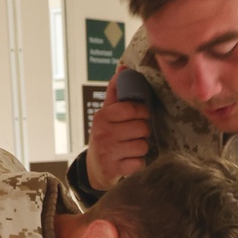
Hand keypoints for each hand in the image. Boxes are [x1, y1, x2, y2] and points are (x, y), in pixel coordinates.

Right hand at [86, 68, 150, 189]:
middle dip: (142, 132)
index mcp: (102, 116)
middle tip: (135, 135)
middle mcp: (103, 133)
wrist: (95, 169)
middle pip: (142, 128)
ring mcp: (107, 153)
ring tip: (131, 148)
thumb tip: (123, 67)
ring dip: (141, 148)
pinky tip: (129, 161)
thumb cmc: (106, 136)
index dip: (143, 112)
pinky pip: (139, 163)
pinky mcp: (113, 170)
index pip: (132, 108)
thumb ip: (116, 92)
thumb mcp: (106, 114)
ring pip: (142, 146)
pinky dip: (138, 163)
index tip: (141, 116)